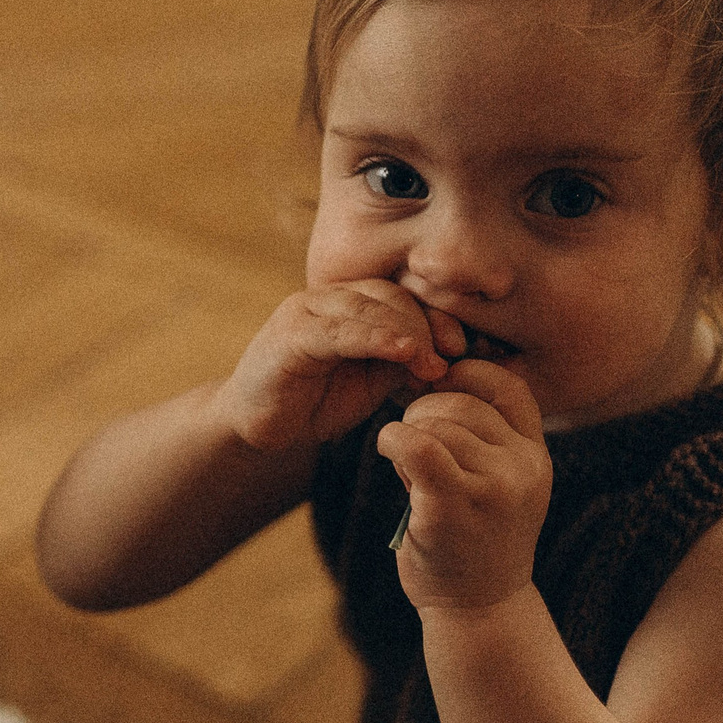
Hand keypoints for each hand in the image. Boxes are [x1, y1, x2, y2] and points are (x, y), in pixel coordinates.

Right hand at [210, 280, 455, 453]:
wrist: (259, 426)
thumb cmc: (316, 402)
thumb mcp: (372, 382)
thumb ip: (403, 364)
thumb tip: (450, 359)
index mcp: (351, 304)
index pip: (402, 296)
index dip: (436, 316)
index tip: (463, 346)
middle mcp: (328, 298)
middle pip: (389, 295)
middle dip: (427, 323)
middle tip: (451, 355)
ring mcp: (306, 311)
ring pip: (367, 306)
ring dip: (407, 329)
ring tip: (432, 358)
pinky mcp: (289, 334)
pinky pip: (339, 330)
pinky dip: (374, 337)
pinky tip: (403, 351)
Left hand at [381, 358, 552, 613]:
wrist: (478, 608)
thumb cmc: (475, 539)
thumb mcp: (500, 483)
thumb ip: (483, 437)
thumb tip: (435, 374)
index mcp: (535, 456)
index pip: (506, 385)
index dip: (464, 375)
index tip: (436, 392)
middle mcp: (522, 468)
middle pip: (460, 402)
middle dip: (423, 412)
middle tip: (410, 442)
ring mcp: (492, 488)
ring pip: (434, 425)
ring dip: (407, 436)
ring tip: (410, 469)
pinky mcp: (453, 507)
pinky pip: (416, 446)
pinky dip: (392, 440)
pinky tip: (388, 452)